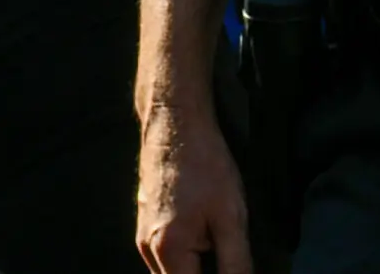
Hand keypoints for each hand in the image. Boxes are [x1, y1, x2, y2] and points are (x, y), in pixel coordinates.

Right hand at [136, 99, 249, 273]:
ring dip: (196, 270)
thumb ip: (236, 267)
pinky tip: (206, 238)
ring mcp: (143, 233)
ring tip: (220, 247)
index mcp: (169, 250)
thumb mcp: (232, 220)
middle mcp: (148, 247)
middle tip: (231, 258)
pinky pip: (166, 257)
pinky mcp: (145, 221)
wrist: (174, 121)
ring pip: (171, 273)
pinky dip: (188, 260)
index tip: (233, 268)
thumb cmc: (205, 165)